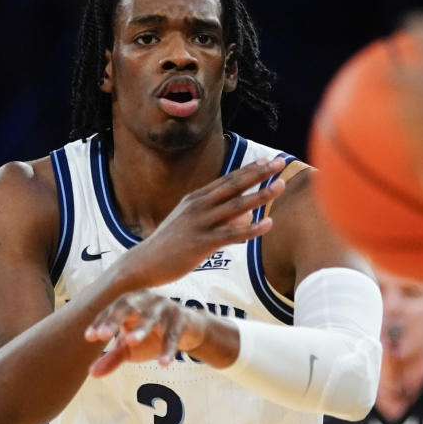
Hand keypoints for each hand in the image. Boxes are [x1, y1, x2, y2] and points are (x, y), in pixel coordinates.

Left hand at [84, 290, 208, 373]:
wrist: (189, 331)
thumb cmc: (153, 335)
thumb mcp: (130, 347)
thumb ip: (112, 358)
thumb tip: (92, 374)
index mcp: (130, 302)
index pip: (111, 309)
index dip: (100, 322)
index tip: (89, 337)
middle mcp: (146, 300)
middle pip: (128, 306)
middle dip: (114, 319)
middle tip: (103, 335)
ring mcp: (165, 308)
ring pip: (151, 317)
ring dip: (140, 328)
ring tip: (130, 341)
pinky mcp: (182, 319)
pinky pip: (173, 334)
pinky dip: (168, 349)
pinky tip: (163, 363)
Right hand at [114, 156, 285, 288]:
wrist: (142, 263)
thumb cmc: (169, 245)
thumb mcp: (189, 223)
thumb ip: (214, 217)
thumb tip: (241, 216)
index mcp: (196, 199)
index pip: (228, 180)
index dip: (249, 169)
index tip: (268, 160)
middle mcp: (198, 206)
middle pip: (234, 186)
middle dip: (258, 173)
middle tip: (279, 162)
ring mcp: (199, 223)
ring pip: (236, 206)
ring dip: (260, 195)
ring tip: (280, 185)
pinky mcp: (200, 243)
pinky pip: (231, 234)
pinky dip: (251, 229)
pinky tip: (268, 224)